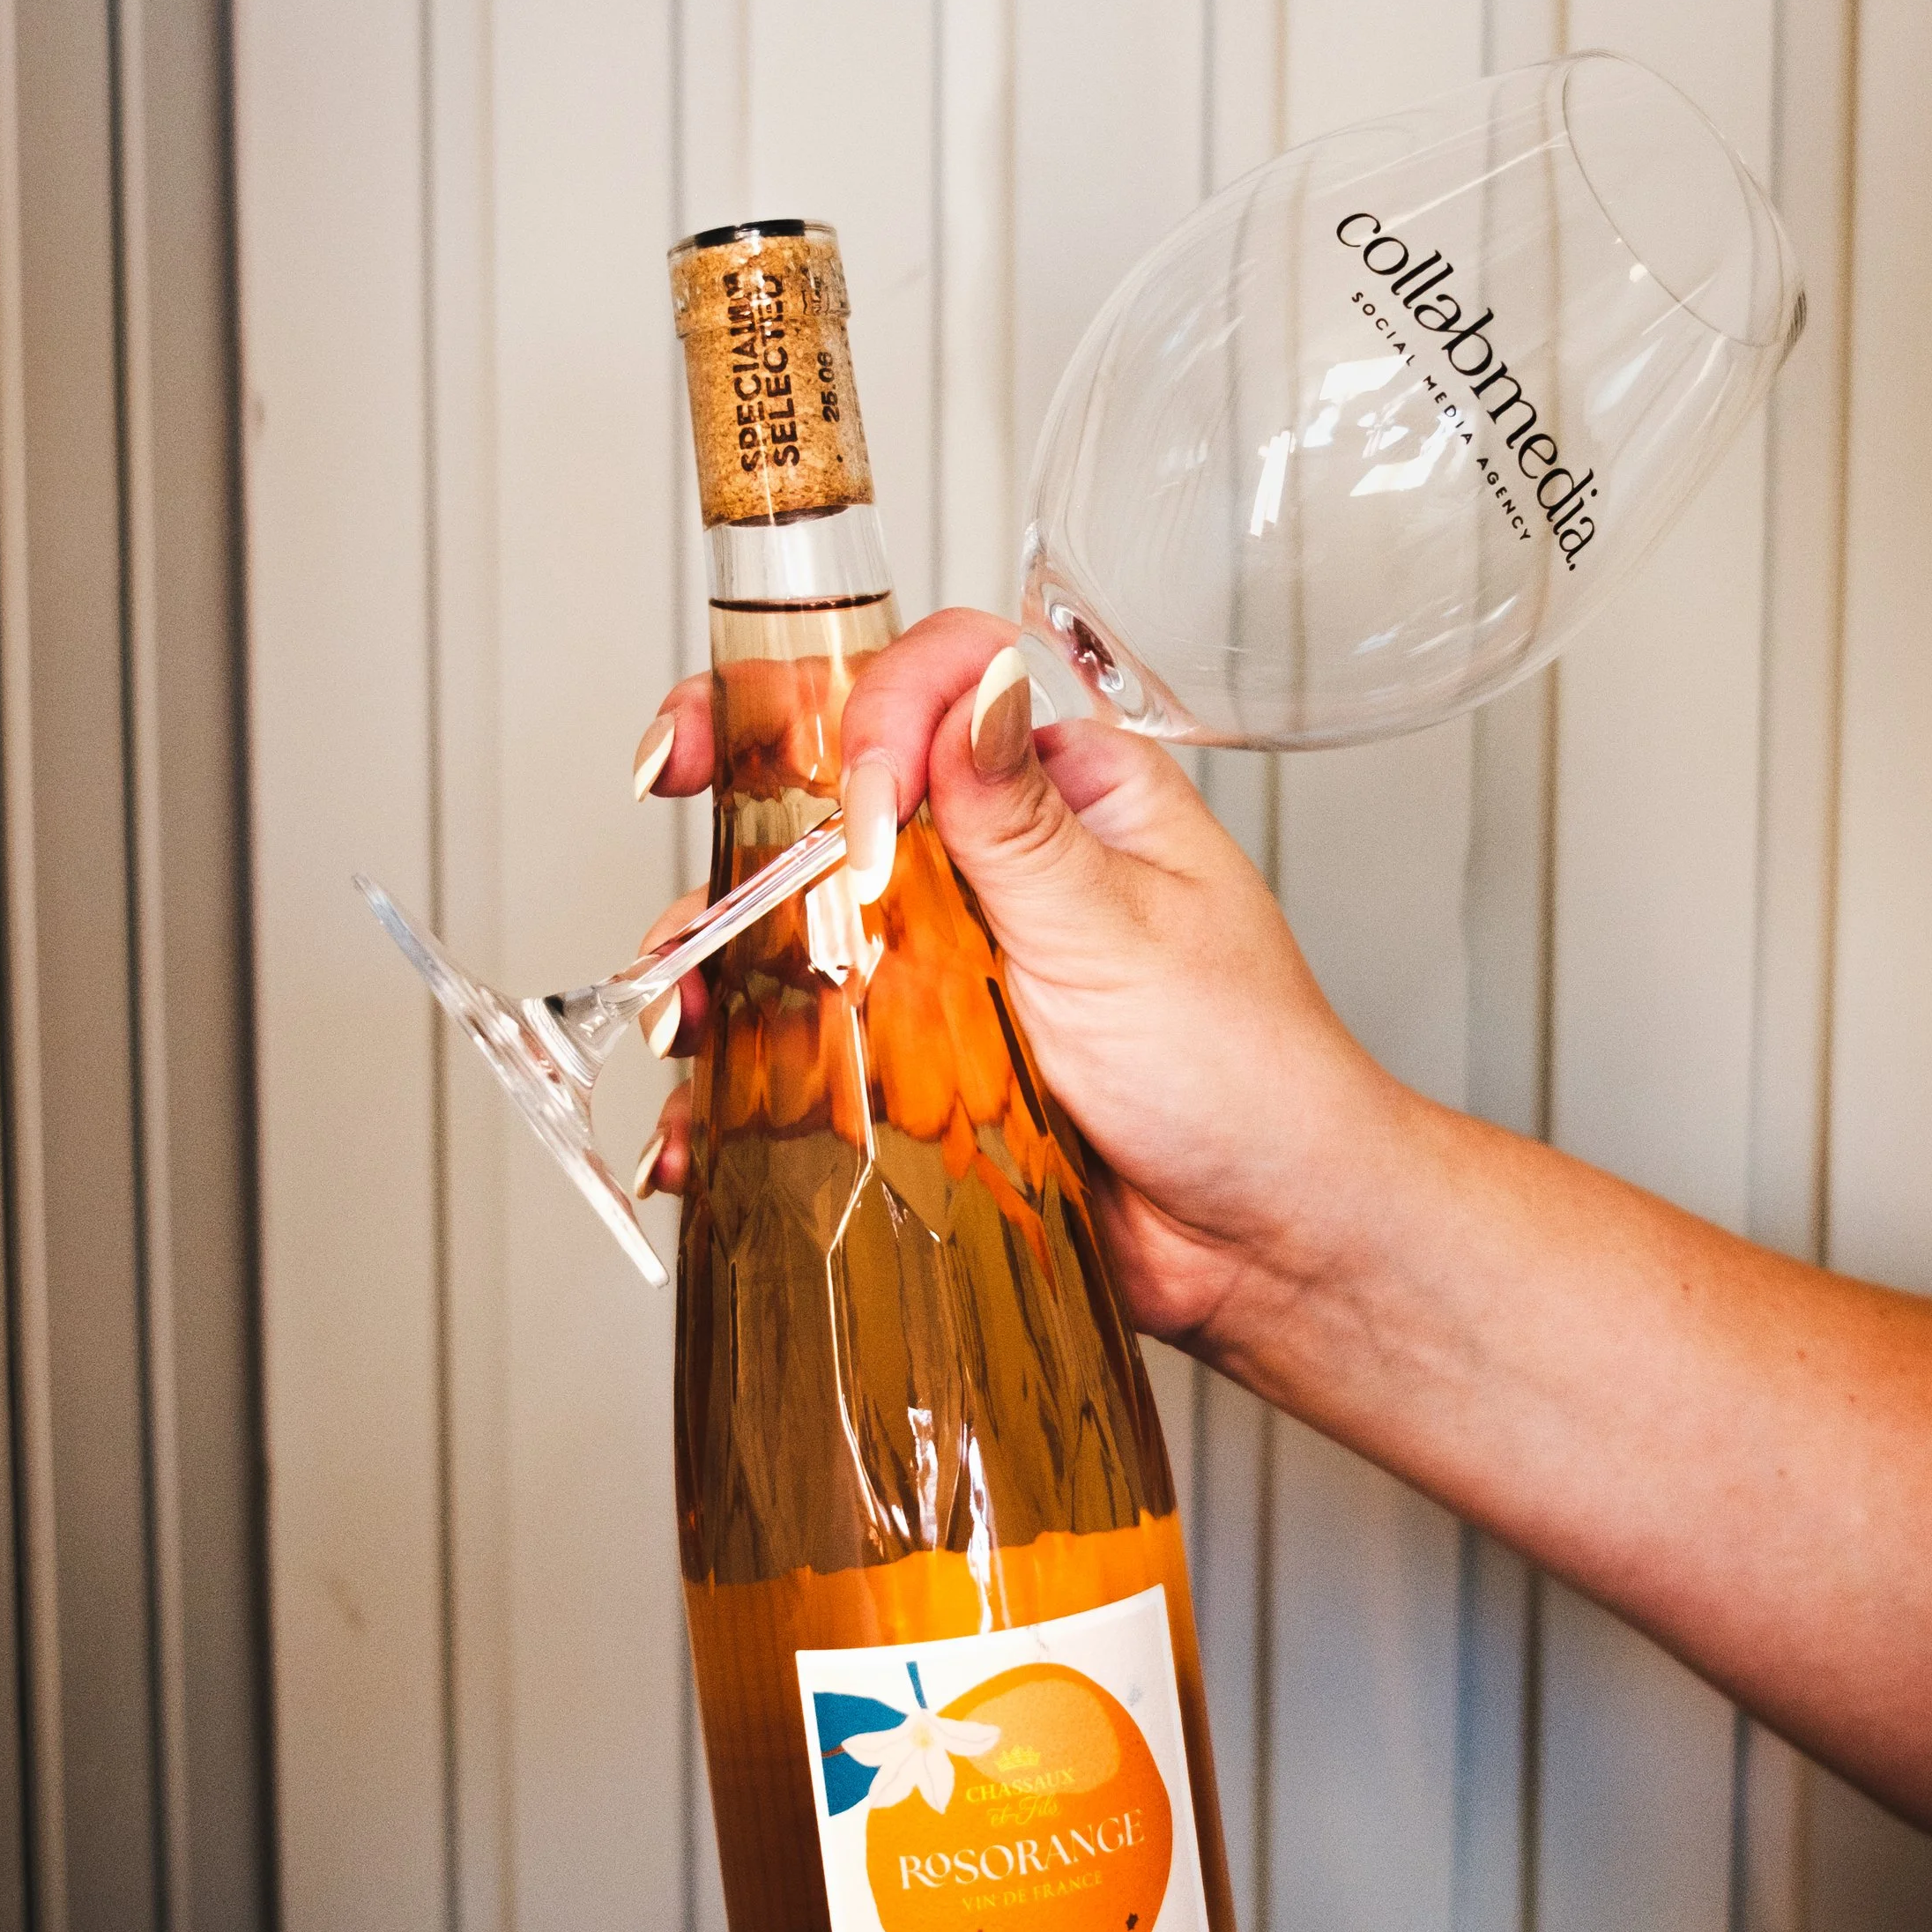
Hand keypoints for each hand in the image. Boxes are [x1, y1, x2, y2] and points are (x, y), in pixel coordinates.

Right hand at [629, 606, 1381, 1354]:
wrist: (1267, 1248)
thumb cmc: (1246, 1077)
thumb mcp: (1123, 932)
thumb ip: (1020, 819)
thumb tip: (972, 683)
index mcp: (1068, 794)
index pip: (935, 688)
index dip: (861, 713)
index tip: (841, 801)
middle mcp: (998, 870)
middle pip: (835, 798)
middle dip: (740, 808)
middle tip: (665, 789)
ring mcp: (950, 972)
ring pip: (801, 933)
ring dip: (720, 959)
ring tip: (681, 1009)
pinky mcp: (921, 1073)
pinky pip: (809, 1058)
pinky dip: (742, 1090)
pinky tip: (700, 1124)